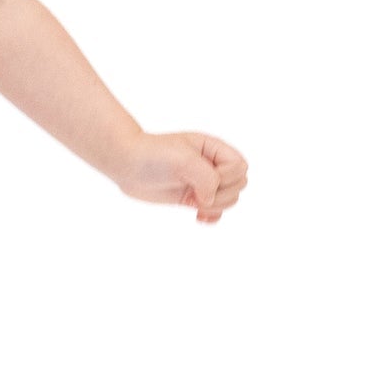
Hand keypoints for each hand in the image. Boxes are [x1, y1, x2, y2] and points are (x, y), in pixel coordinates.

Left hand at [112, 130, 247, 223]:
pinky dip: (211, 217)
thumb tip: (208, 200)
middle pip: (239, 185)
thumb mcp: (182, 159)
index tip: (200, 176)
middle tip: (196, 192)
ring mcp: (202, 182)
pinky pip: (215, 211)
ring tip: (193, 202)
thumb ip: (206, 177)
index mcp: (213, 148)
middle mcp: (211, 164)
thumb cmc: (152, 155)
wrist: (127, 164)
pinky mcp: (192, 197)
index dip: (226, 176)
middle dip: (222, 193)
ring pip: (230, 199)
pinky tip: (198, 217)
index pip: (240, 166)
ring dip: (215, 206)